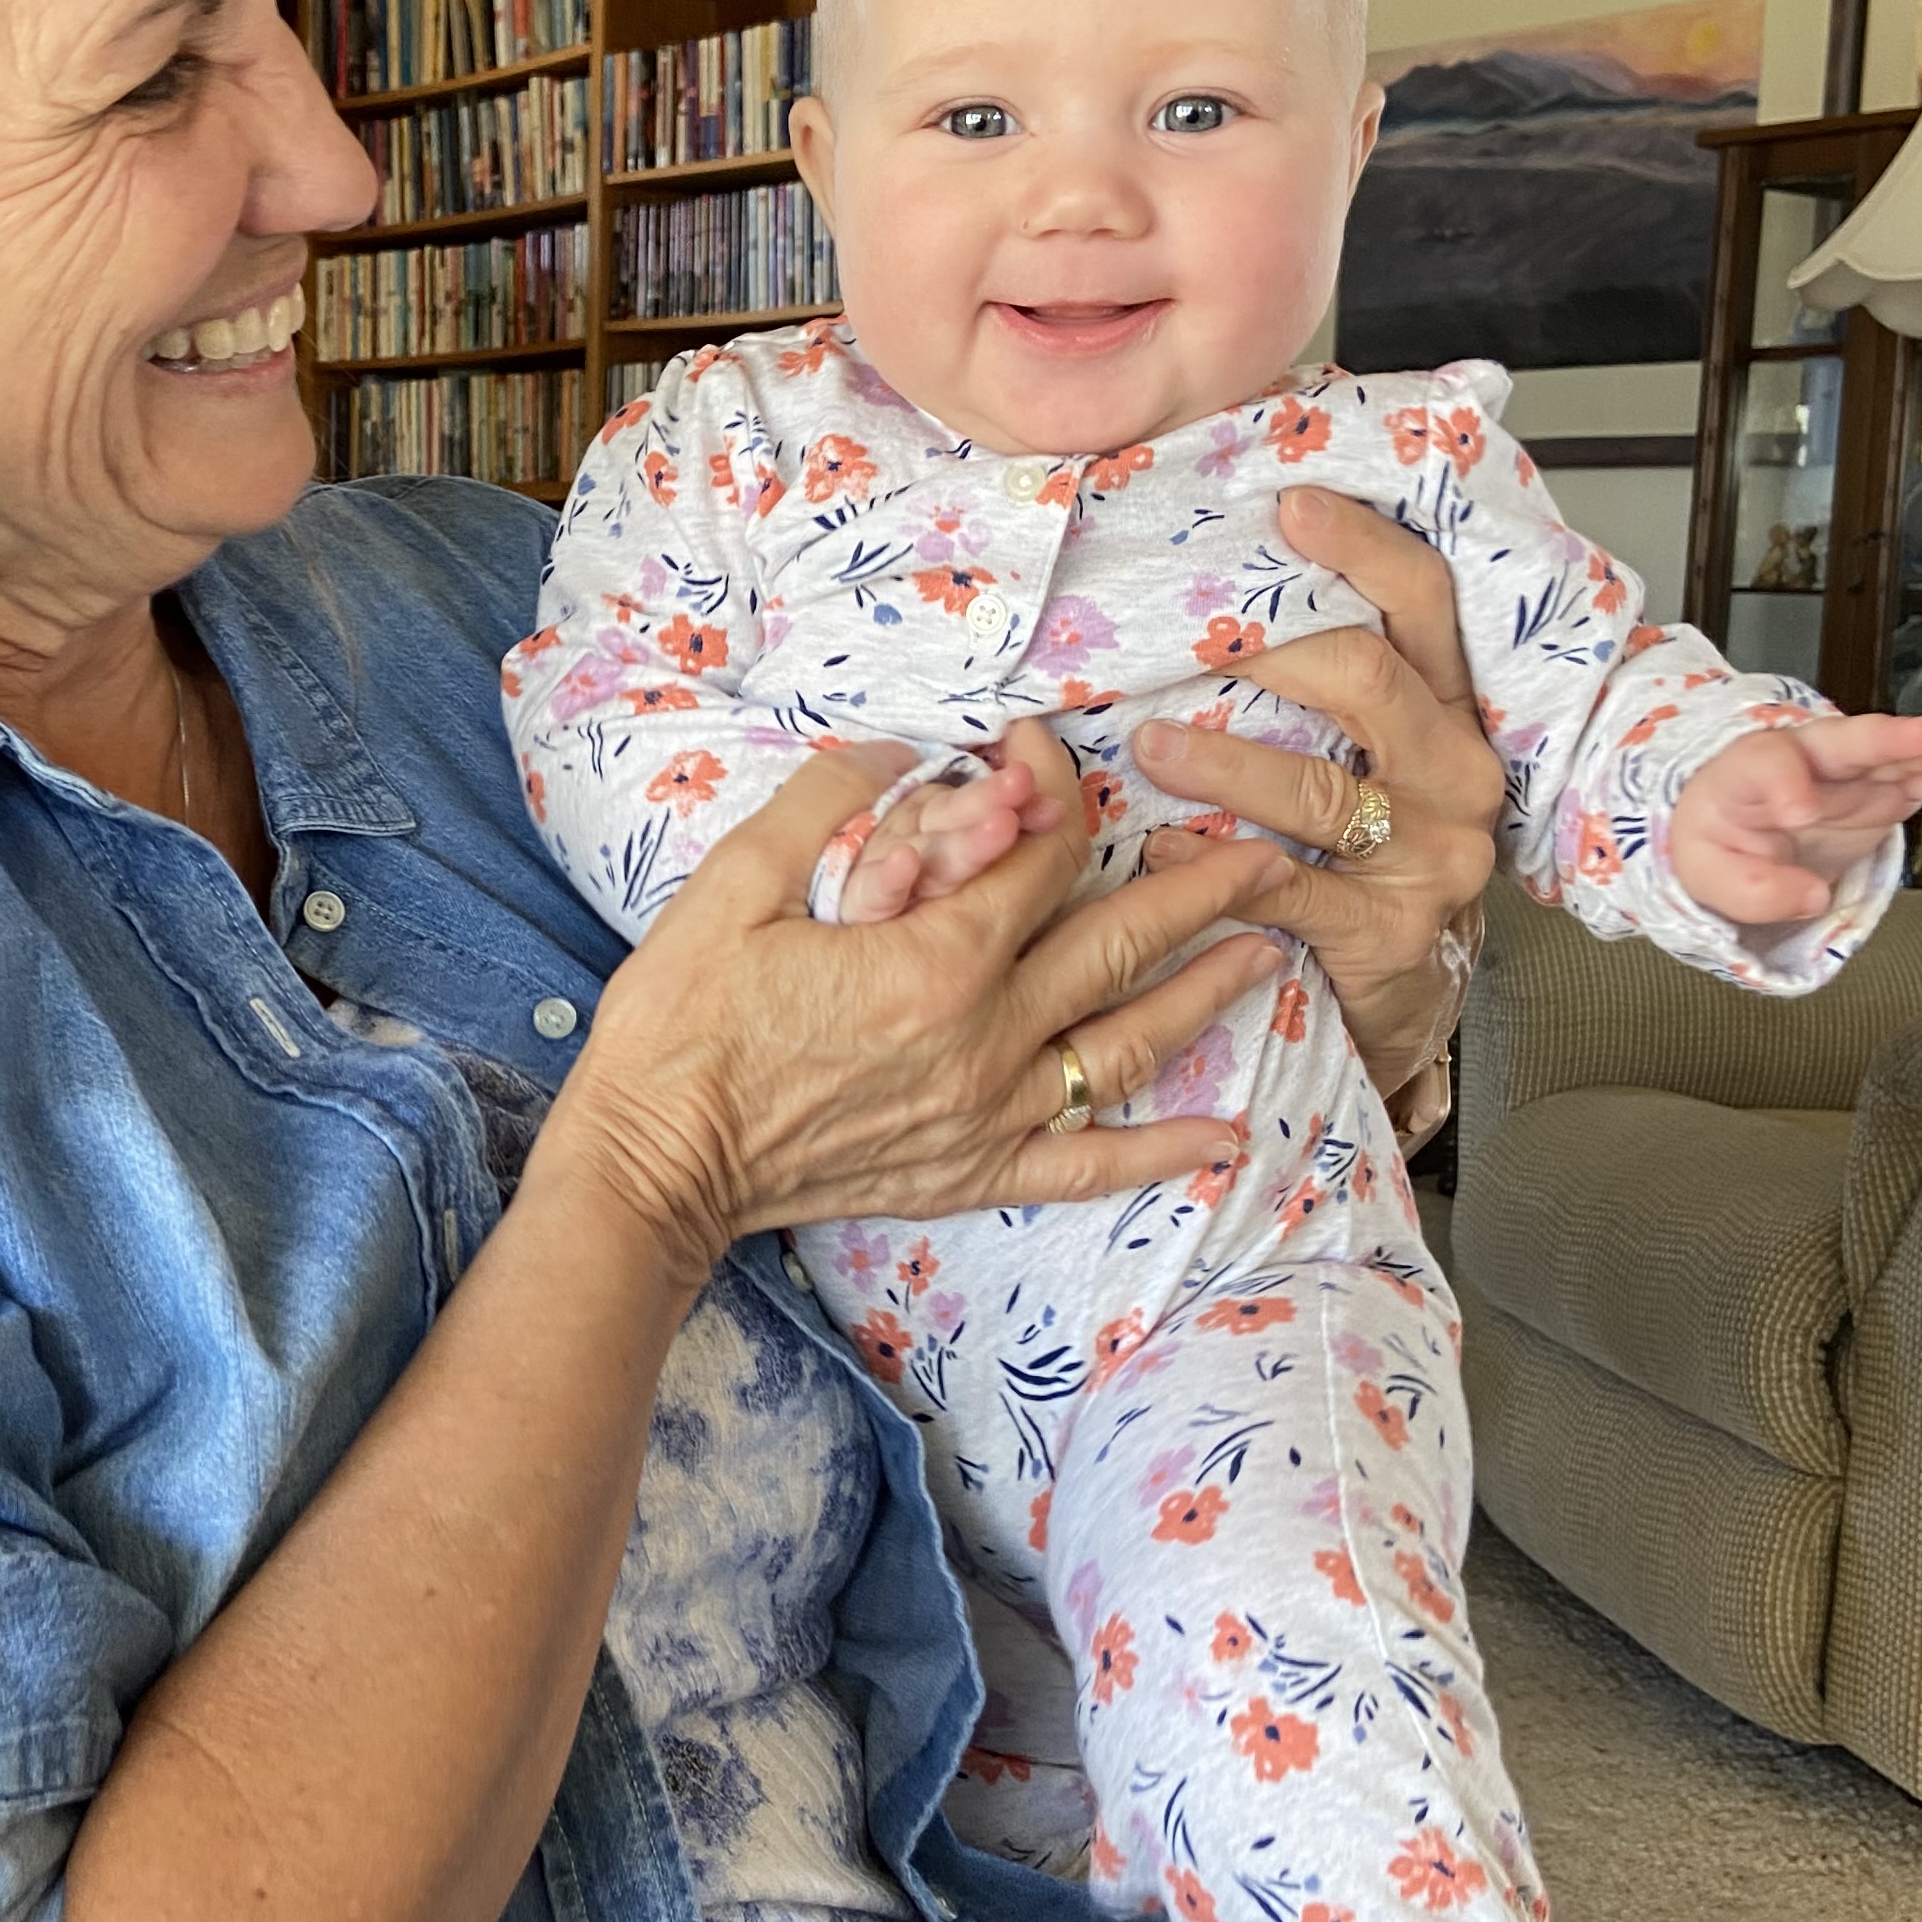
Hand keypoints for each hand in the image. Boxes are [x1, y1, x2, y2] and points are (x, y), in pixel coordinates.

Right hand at [548, 723, 1294, 1284]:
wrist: (653, 1167)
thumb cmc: (683, 1025)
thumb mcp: (735, 885)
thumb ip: (826, 804)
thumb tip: (898, 749)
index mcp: (935, 958)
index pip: (1039, 854)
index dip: (1058, 790)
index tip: (1047, 752)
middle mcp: (984, 1038)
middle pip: (1114, 941)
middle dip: (1196, 889)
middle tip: (1267, 853)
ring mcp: (985, 1113)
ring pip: (1125, 1044)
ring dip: (1204, 993)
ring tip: (1268, 951)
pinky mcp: (969, 1172)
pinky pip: (1085, 1163)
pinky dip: (1160, 1152)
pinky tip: (1226, 1137)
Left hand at [1131, 489, 1501, 1115]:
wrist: (1409, 993)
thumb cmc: (1369, 855)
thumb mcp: (1369, 759)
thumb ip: (1324, 684)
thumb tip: (1213, 591)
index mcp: (1451, 709)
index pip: (1424, 601)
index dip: (1361, 546)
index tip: (1287, 504)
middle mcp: (1457, 772)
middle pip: (1369, 679)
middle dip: (1270, 649)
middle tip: (1187, 630)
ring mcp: (1435, 854)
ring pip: (1319, 789)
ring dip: (1221, 762)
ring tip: (1148, 746)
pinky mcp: (1392, 931)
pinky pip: (1291, 887)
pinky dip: (1214, 864)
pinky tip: (1160, 849)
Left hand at [1666, 712, 1921, 925]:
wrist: (1736, 833)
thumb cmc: (1719, 842)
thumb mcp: (1708, 872)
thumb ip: (1751, 889)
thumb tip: (1810, 897)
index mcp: (1750, 770)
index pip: (1766, 765)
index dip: (1784, 784)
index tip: (1798, 812)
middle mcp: (1810, 760)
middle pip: (1850, 741)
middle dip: (1891, 738)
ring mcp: (1855, 773)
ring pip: (1904, 757)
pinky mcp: (1886, 791)